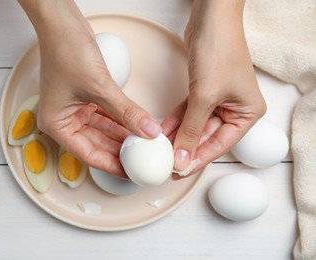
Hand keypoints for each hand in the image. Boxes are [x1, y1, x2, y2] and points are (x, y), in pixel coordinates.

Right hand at [18, 0, 161, 177]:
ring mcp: (77, 109)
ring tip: (146, 146)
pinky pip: (109, 116)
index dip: (112, 166)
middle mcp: (66, 120)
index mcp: (57, 125)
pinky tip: (140, 128)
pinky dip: (124, 121)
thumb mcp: (98, 87)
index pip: (89, 154)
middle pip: (98, 144)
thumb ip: (126, 112)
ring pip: (106, 131)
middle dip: (122, 152)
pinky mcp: (88, 98)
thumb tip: (149, 131)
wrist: (62, 22)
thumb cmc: (65, 51)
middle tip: (144, 160)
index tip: (133, 173)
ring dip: (126, 137)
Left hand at [162, 0, 265, 176]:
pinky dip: (175, 120)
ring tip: (160, 149)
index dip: (198, 159)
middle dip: (185, 148)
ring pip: (195, 125)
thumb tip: (182, 158)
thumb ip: (192, 130)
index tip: (179, 171)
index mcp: (247, 113)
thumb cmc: (219, 52)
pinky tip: (162, 130)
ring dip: (177, 135)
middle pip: (206, 137)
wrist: (211, 19)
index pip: (220, 145)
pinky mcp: (203, 90)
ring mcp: (218, 99)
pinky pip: (188, 111)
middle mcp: (235, 108)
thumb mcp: (204, 97)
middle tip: (165, 163)